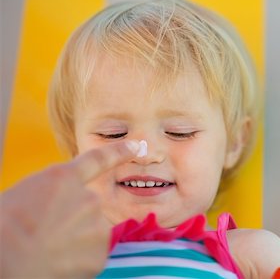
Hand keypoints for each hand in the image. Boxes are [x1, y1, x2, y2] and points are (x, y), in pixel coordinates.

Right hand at [0, 140, 139, 278]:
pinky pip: (90, 255)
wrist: (6, 262)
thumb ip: (52, 195)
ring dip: (75, 240)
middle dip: (73, 219)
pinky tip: (57, 263)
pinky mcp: (99, 254)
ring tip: (48, 249)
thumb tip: (59, 206)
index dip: (119, 152)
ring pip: (90, 233)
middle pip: (88, 207)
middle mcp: (88, 198)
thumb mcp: (23, 196)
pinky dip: (77, 261)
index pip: (98, 160)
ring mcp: (96, 225)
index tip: (137, 146)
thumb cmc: (4, 227)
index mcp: (62, 179)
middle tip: (46, 233)